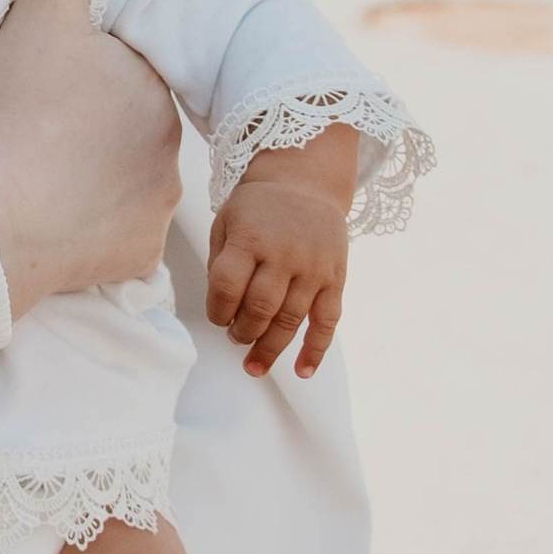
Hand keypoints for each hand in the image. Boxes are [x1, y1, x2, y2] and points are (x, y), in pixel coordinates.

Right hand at [0, 0, 181, 311]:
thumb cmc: (16, 108)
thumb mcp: (38, 14)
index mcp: (154, 90)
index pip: (122, 74)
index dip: (80, 76)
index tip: (39, 87)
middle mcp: (171, 152)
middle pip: (127, 130)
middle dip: (92, 129)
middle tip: (33, 130)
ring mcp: (156, 212)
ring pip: (124, 185)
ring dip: (92, 181)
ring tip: (36, 177)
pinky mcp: (135, 257)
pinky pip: (114, 236)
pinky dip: (88, 229)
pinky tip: (52, 219)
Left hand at [205, 127, 358, 377]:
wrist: (305, 182)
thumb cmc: (257, 207)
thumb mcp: (227, 221)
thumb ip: (221, 262)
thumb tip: (222, 308)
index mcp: (250, 237)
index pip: (228, 287)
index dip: (217, 311)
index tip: (217, 317)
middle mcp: (284, 253)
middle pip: (260, 308)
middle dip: (243, 332)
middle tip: (235, 337)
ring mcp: (314, 267)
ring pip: (291, 320)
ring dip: (270, 348)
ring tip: (254, 365)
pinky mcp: (335, 278)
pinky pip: (328, 321)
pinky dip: (315, 350)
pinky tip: (302, 371)